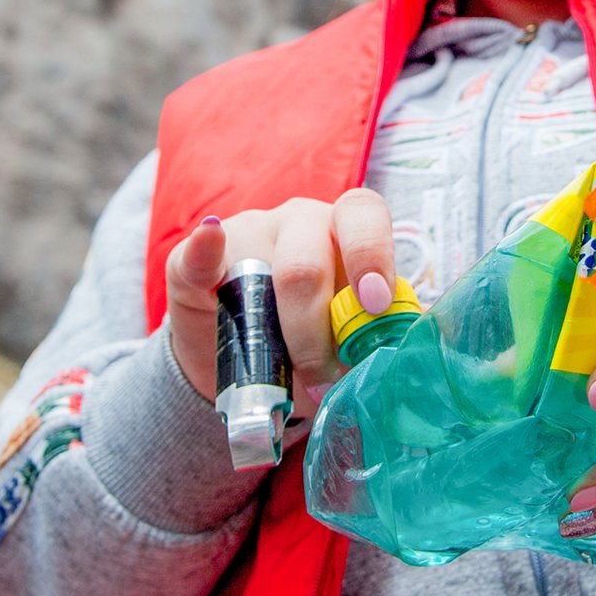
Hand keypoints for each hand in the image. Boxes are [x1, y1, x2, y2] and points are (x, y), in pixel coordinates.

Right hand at [164, 189, 396, 415]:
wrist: (244, 367)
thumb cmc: (315, 345)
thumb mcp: (351, 340)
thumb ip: (377, 340)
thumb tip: (405, 359)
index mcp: (345, 232)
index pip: (364, 217)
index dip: (373, 256)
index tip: (375, 304)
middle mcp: (299, 222)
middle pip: (307, 261)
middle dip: (315, 328)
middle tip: (322, 374)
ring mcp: (244, 235)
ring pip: (259, 269)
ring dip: (273, 335)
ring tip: (284, 378)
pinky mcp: (190, 262)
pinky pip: (195, 255)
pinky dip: (203, 248)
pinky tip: (209, 239)